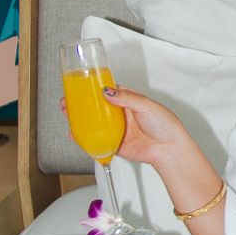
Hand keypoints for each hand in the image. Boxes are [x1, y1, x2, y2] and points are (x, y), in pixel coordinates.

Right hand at [64, 85, 194, 168]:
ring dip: (79, 118)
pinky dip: (83, 138)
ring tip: (67, 112)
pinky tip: (74, 133)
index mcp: (130, 102)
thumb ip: (128, 98)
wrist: (168, 149)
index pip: (109, 92)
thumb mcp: (147, 106)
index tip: (81, 84)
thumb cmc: (165, 125)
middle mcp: (121, 115)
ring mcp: (116, 129)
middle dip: (81, 103)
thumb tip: (107, 91)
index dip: (94, 89)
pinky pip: (95, 140)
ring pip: (93, 123)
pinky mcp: (113, 144)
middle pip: (97, 107)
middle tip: (68, 100)